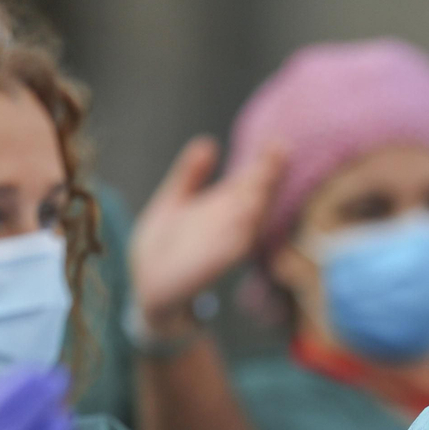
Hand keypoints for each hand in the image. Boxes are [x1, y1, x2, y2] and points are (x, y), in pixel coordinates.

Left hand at [130, 136, 286, 327]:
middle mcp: (227, 228)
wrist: (146, 289)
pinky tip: (250, 211)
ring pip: (247, 219)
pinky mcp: (209, 267)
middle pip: (252, 197)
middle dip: (267, 175)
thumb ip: (189, 175)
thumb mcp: (173, 203)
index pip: (247, 184)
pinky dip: (241, 231)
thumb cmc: (162, 249)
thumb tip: (209, 143)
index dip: (262, 164)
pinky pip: (230, 248)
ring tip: (270, 172)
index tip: (277, 140)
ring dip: (259, 198)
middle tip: (282, 147)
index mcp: (220, 211)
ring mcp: (221, 248)